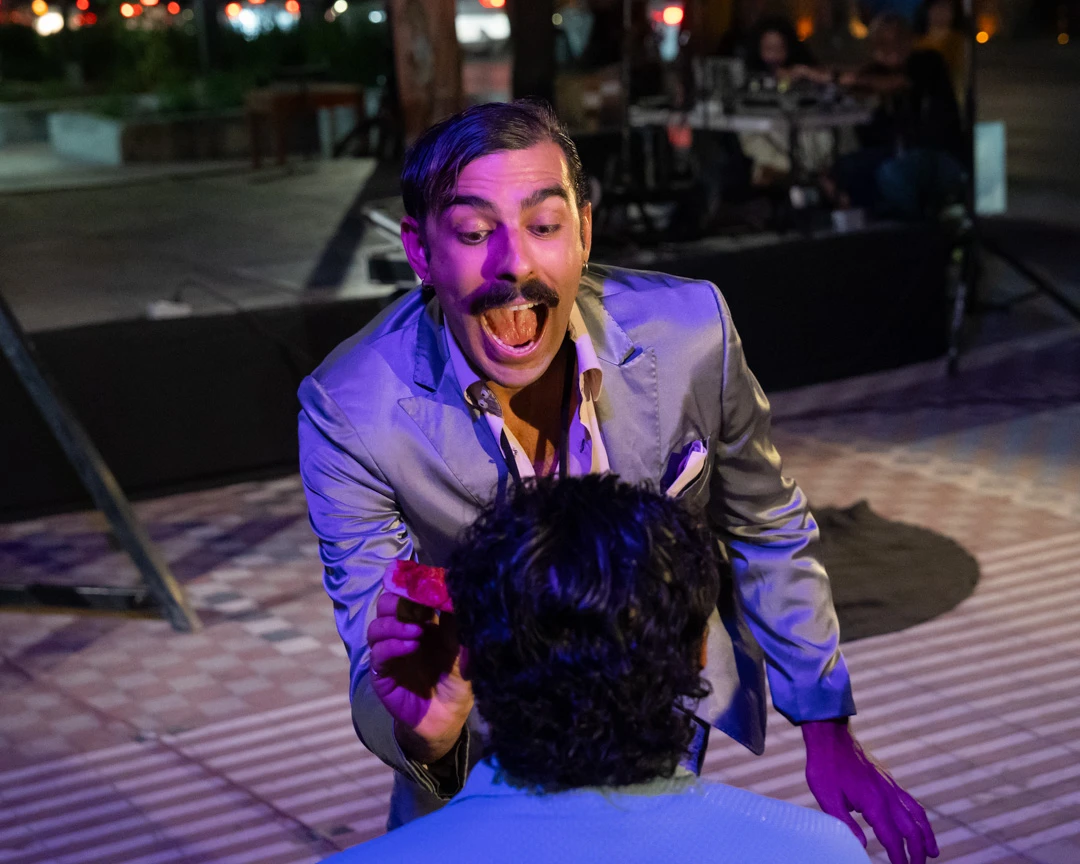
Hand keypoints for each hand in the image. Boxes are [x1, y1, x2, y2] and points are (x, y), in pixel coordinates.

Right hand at [368, 592, 472, 762]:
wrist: (446, 719)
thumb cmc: (457, 682)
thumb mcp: (464, 652)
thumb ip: (459, 626)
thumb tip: (461, 595)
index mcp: (423, 621)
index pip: (408, 594)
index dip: (412, 584)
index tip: (424, 579)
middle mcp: (402, 632)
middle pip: (387, 603)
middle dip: (399, 600)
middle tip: (420, 607)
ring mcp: (389, 652)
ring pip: (376, 626)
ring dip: (395, 623)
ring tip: (418, 631)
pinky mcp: (381, 673)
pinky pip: (378, 652)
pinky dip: (392, 645)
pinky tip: (411, 646)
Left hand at [803, 719, 937, 863]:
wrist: (831, 736)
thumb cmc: (825, 766)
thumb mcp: (827, 796)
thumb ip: (845, 822)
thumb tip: (862, 846)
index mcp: (874, 802)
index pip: (893, 838)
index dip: (899, 858)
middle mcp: (888, 795)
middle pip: (912, 830)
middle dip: (918, 852)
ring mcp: (891, 786)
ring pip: (917, 815)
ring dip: (926, 836)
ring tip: (933, 853)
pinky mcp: (889, 780)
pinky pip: (912, 802)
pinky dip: (921, 818)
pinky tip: (919, 825)